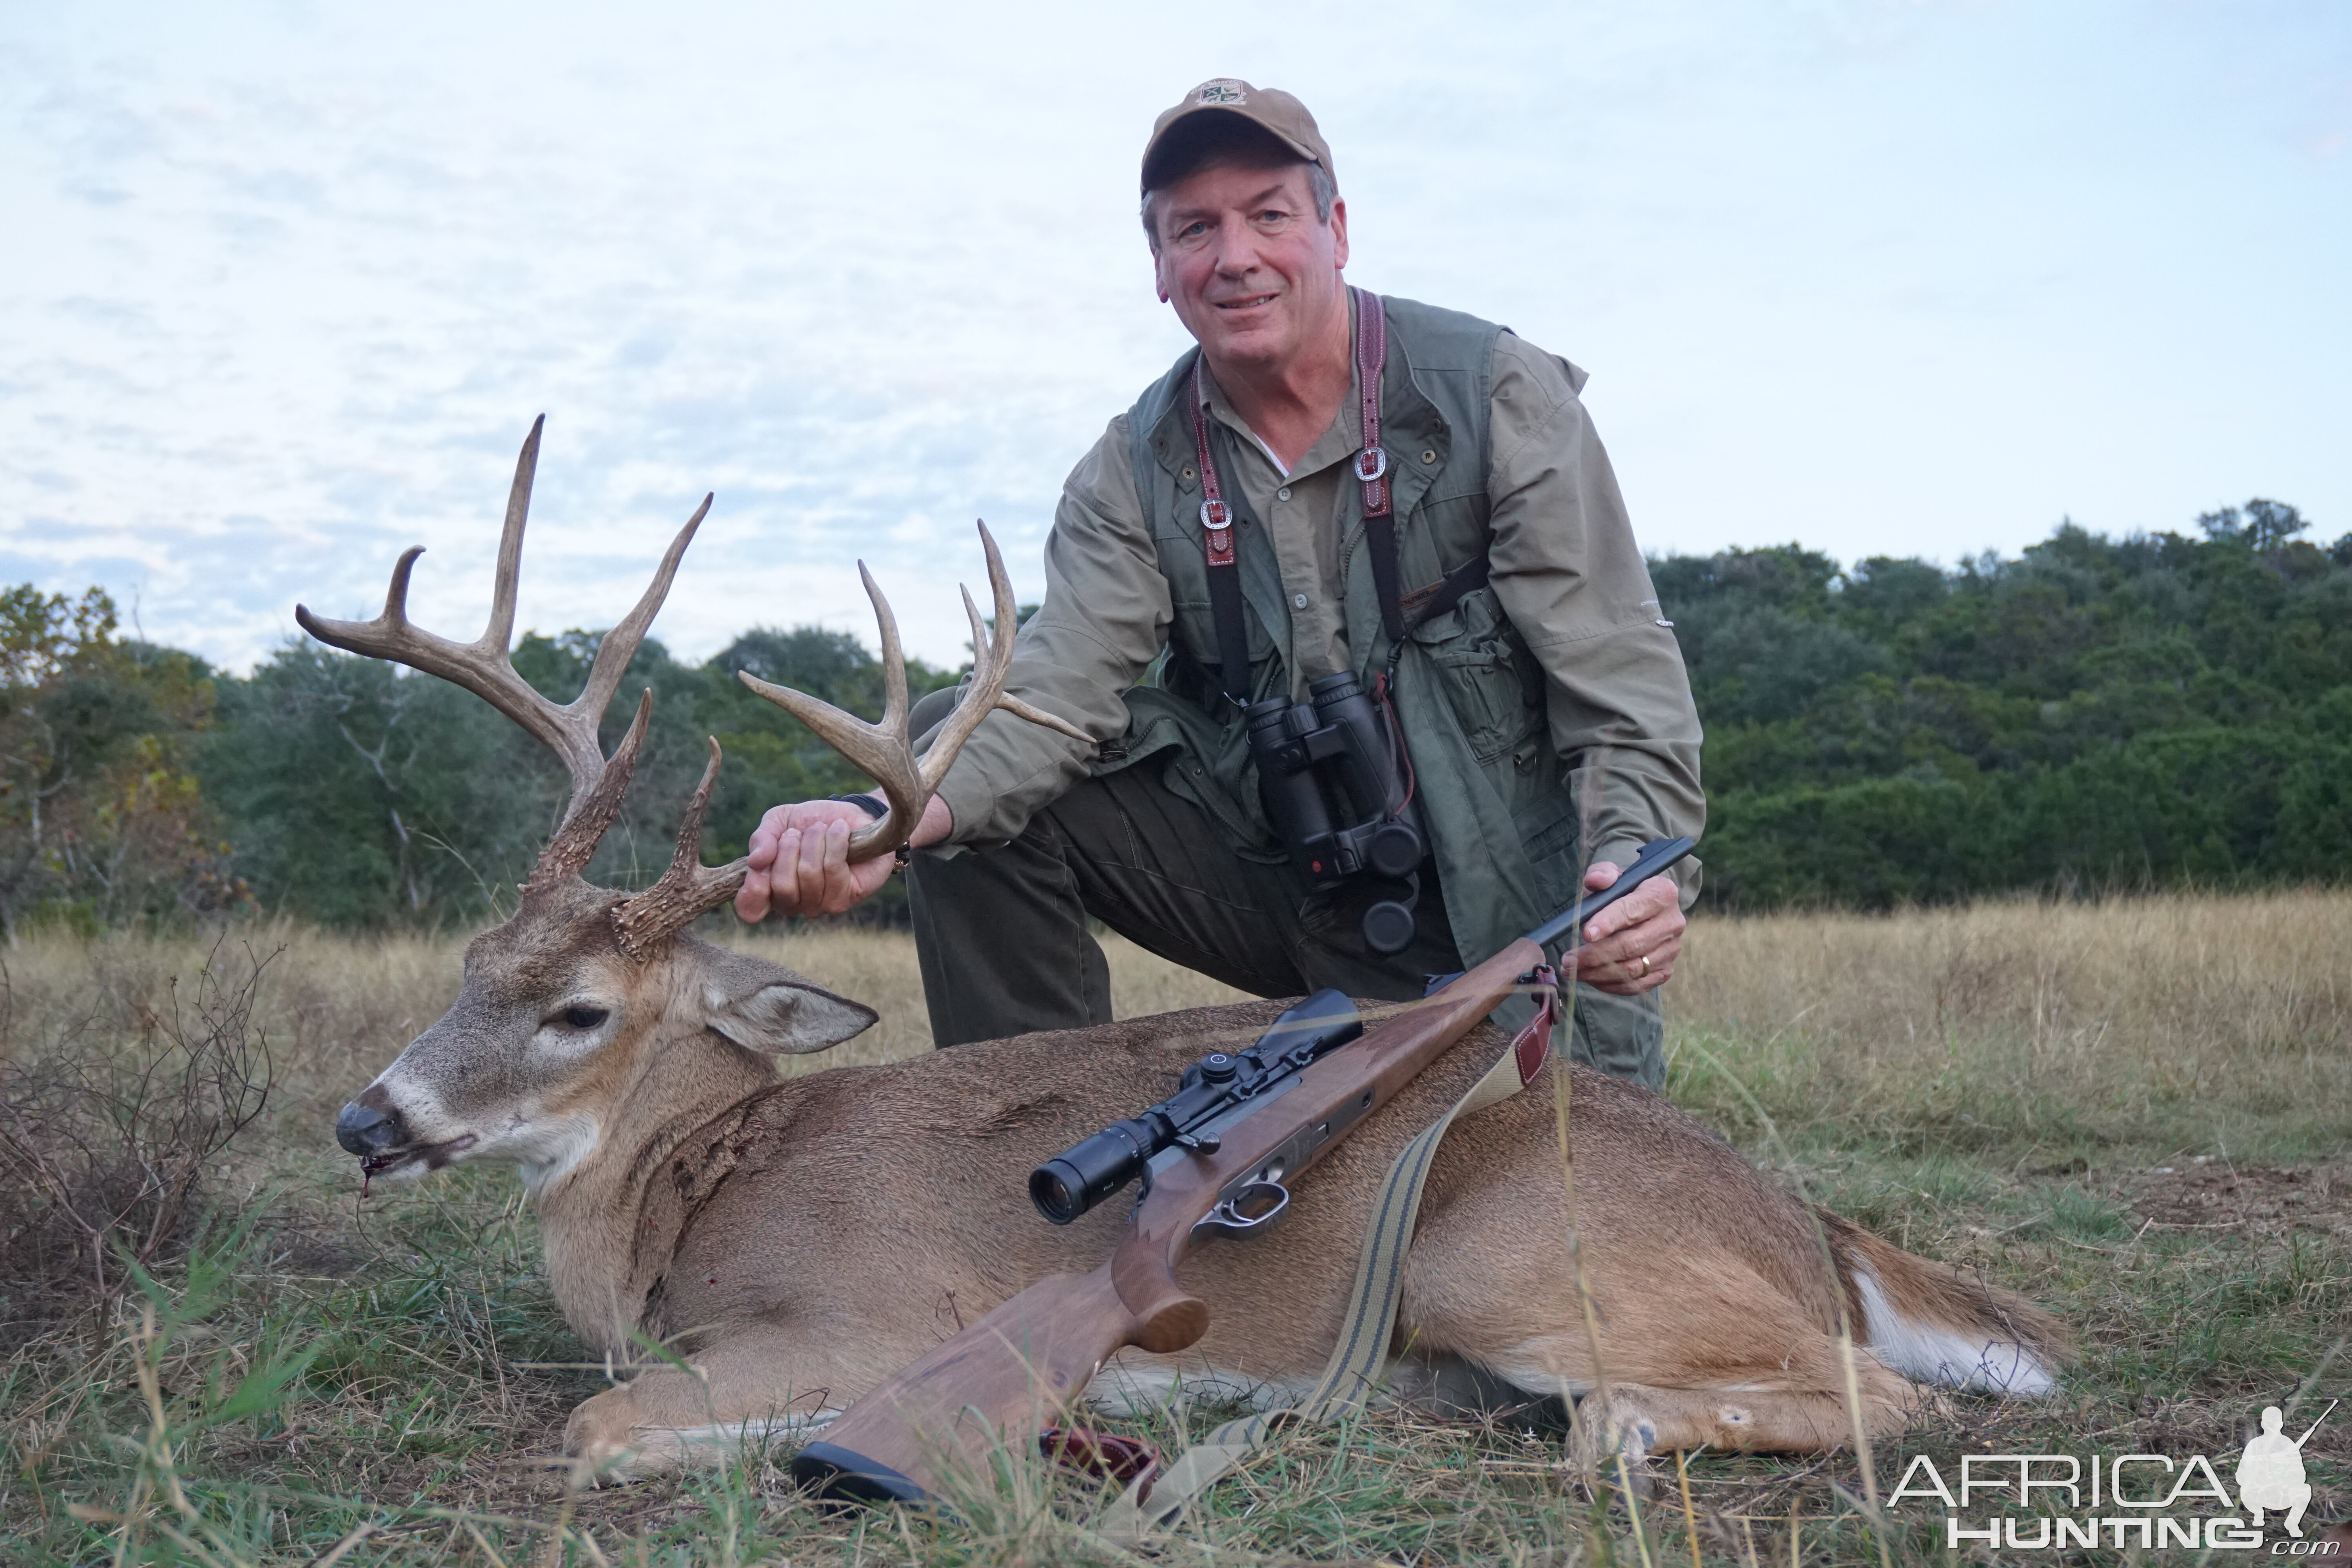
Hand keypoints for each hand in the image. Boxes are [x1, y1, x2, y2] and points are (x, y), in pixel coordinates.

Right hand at [733, 796, 950, 922]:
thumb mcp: (779, 821)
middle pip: (782, 886)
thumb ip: (762, 838)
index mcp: (769, 889)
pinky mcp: (845, 898)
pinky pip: (833, 870)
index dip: (752, 888)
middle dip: (789, 849)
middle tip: (798, 833)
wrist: (852, 816)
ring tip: (821, 830)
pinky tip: (839, 832)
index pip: (750, 908)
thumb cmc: (811, 822)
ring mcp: (819, 905)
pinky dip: (835, 842)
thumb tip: (755, 861)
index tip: (760, 863)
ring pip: (809, 875)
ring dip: (814, 842)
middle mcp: (793, 904)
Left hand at [1561, 860, 1684, 994]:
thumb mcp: (1611, 875)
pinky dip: (1609, 985)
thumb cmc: (1622, 891)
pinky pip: (1636, 985)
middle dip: (1595, 955)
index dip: (1608, 923)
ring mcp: (1671, 950)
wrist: (1644, 909)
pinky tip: (1589, 977)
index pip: (1633, 911)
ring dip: (1597, 973)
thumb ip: (1602, 874)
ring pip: (1631, 969)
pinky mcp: (1665, 970)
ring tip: (1571, 970)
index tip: (1585, 934)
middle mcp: (1672, 923)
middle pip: (1631, 945)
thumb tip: (1595, 881)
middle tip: (1567, 960)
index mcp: (1662, 893)